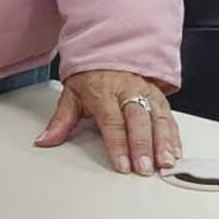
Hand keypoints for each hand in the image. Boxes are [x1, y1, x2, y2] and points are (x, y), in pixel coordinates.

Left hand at [35, 69, 180, 175]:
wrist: (108, 50)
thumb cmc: (89, 77)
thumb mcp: (71, 94)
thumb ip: (61, 121)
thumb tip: (44, 141)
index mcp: (103, 91)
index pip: (112, 120)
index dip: (118, 144)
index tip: (122, 164)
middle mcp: (127, 91)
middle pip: (138, 120)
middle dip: (142, 146)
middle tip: (144, 168)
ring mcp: (146, 93)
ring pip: (158, 118)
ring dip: (163, 143)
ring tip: (164, 164)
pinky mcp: (159, 97)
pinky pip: (169, 117)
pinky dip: (173, 136)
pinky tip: (175, 153)